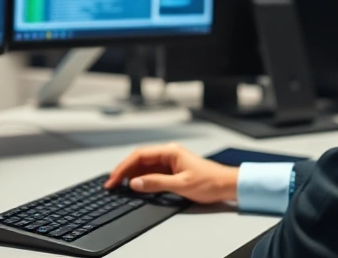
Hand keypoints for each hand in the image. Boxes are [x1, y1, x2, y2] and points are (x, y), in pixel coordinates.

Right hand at [104, 142, 238, 203]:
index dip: (124, 167)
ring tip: (119, 186)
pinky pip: (152, 173)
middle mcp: (169, 153)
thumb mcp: (181, 185)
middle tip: (111, 184)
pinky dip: (142, 179)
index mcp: (170, 151)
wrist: (226, 185)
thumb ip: (156, 184)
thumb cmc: (210, 182)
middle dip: (124, 171)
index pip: (139, 155)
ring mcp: (171, 162)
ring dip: (132, 175)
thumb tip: (136, 183)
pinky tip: (136, 186)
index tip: (113, 179)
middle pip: (140, 160)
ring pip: (145, 166)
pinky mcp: (173, 170)